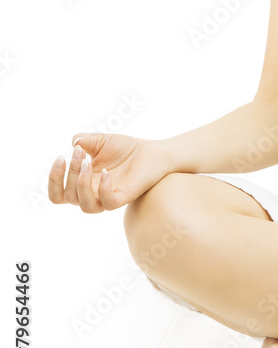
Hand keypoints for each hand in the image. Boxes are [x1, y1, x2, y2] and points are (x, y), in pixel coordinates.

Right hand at [48, 132, 176, 213]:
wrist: (152, 151)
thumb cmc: (125, 149)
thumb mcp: (100, 141)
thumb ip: (85, 141)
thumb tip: (74, 142)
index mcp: (83, 184)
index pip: (58, 195)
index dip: (53, 180)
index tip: (60, 158)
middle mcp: (93, 194)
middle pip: (68, 197)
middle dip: (69, 173)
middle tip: (80, 152)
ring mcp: (109, 197)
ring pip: (85, 206)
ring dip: (81, 184)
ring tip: (88, 162)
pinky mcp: (125, 196)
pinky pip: (108, 203)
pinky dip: (103, 189)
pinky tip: (106, 171)